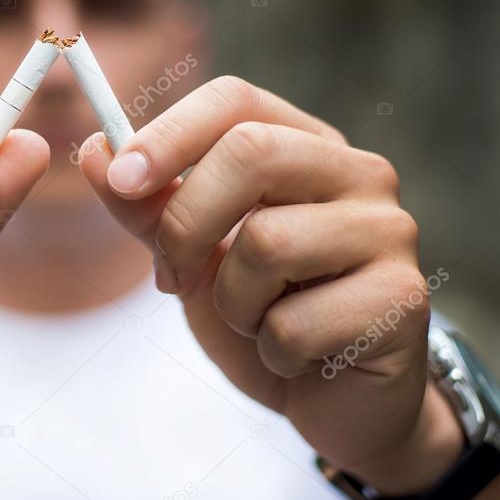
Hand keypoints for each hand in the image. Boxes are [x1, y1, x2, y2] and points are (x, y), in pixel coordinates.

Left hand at [80, 76, 461, 493]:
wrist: (335, 399)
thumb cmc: (264, 312)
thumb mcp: (192, 257)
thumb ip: (147, 207)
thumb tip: (95, 152)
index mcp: (305, 146)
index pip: (236, 100)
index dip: (170, 132)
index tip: (120, 178)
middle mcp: (358, 173)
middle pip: (250, 153)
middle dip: (186, 222)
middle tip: (172, 276)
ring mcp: (389, 231)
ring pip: (267, 242)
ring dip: (233, 301)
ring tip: (257, 320)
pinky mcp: (404, 299)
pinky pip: (295, 322)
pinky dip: (272, 350)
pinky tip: (299, 356)